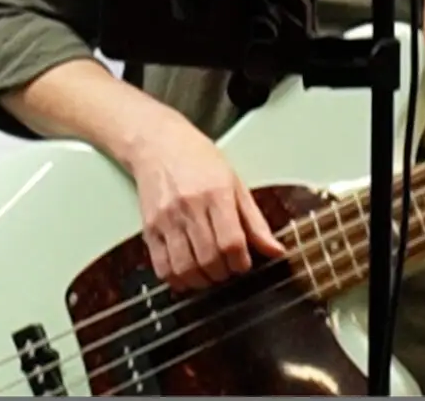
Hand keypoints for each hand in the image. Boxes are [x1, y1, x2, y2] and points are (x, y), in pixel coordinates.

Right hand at [122, 113, 286, 290]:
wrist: (158, 144)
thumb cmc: (200, 160)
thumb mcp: (235, 182)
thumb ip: (255, 221)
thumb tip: (276, 251)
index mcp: (216, 193)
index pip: (231, 242)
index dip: (241, 262)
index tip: (244, 263)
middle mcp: (189, 207)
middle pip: (209, 258)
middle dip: (223, 274)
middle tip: (228, 270)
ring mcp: (166, 219)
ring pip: (184, 267)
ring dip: (201, 281)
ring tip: (209, 275)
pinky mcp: (148, 228)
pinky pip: (161, 266)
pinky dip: (176, 279)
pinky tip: (187, 275)